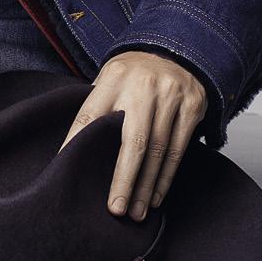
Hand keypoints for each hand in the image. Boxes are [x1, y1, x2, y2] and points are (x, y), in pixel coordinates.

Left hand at [58, 51, 207, 220]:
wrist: (175, 48)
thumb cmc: (133, 74)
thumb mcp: (110, 78)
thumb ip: (97, 107)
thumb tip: (71, 150)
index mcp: (114, 77)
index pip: (90, 115)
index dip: (76, 143)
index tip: (68, 170)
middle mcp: (143, 85)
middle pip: (133, 141)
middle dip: (123, 179)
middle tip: (115, 209)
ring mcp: (171, 95)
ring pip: (158, 150)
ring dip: (147, 186)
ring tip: (136, 211)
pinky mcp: (193, 105)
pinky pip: (178, 149)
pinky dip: (166, 176)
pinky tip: (157, 195)